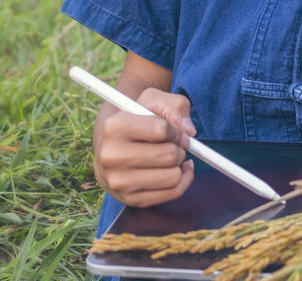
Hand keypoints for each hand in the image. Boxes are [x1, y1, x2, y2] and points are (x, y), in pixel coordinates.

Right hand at [94, 88, 196, 206]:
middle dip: (178, 148)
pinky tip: (175, 170)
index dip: (175, 130)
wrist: (112, 150)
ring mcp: (120, 182)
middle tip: (173, 145)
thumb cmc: (136, 122)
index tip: (174, 130)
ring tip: (169, 158)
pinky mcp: (132, 200)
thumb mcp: (152, 102)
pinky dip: (182, 180)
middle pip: (169, 155)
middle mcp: (112, 156)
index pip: (162, 129)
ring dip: (179, 165)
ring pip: (174, 176)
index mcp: (114, 127)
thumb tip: (189, 130)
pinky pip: (173, 193)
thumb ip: (175, 106)